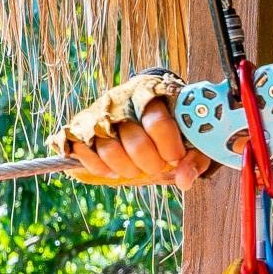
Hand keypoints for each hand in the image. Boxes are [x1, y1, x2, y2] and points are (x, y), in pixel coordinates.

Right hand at [46, 70, 215, 188]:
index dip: (169, 147)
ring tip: (136, 168)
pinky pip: (82, 153)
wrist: (140, 101)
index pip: (158, 122)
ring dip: (126, 168)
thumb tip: (184, 180)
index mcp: (151, 93)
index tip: (175, 157)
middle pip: (134, 141)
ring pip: (108, 149)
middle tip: (157, 166)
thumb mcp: (189, 134)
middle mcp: (121, 100)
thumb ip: (194, 157)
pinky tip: (113, 169)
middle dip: (150, 163)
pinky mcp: (78, 126)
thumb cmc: (168, 122)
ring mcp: (97, 113)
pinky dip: (98, 167)